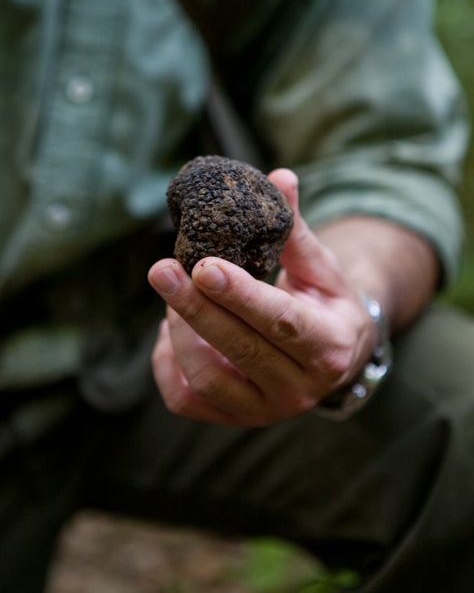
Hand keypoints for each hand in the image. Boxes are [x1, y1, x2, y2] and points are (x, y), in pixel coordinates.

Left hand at [148, 169, 374, 426]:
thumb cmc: (325, 303)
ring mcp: (266, 411)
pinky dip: (167, 365)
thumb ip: (294, 229)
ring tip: (172, 294)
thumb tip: (279, 177)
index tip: (203, 266)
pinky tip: (169, 332)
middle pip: (240, 350)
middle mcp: (301, 389)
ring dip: (180, 333)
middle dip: (195, 308)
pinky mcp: (236, 419)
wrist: (335, 357)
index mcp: (330, 346)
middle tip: (161, 269)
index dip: (241, 296)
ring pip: (208, 379)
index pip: (282, 323)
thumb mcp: (320, 267)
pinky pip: (186, 400)